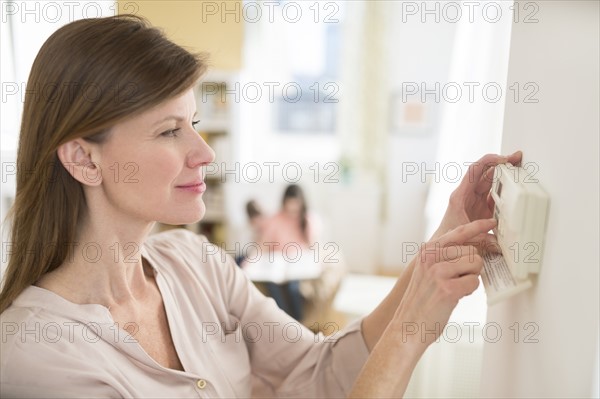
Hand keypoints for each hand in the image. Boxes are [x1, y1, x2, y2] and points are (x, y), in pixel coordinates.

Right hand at [392, 218, 495, 349]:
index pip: (458, 232)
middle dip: (471, 266)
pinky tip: (454, 297)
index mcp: (427, 251)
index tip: (491, 222)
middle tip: (458, 280)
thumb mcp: (427, 270)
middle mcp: (432, 257)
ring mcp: (439, 272)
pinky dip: (469, 291)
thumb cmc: (421, 300)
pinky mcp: (448, 288)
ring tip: (454, 288)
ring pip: (475, 264)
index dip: (477, 226)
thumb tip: (471, 248)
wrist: (408, 325)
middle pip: (472, 251)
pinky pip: (474, 282)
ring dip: (470, 277)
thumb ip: (444, 256)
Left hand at [432, 151, 521, 240]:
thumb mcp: (463, 234)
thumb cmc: (447, 238)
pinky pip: (495, 195)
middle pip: (485, 173)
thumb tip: (499, 243)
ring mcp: (476, 201)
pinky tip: (514, 186)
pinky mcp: (482, 209)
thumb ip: (480, 235)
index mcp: (460, 195)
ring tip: (518, 167)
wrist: (442, 248)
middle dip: (501, 163)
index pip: (474, 171)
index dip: (489, 161)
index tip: (503, 159)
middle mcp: (468, 195)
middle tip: (516, 157)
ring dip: (504, 175)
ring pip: (491, 182)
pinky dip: (505, 190)